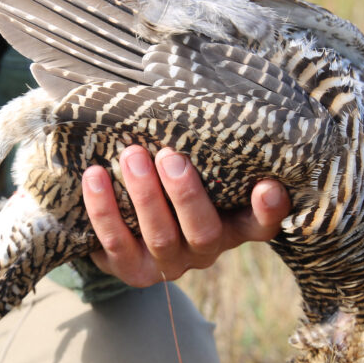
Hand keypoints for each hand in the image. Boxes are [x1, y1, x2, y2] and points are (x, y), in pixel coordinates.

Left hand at [82, 145, 290, 286]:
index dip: (268, 211)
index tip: (268, 186)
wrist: (124, 230)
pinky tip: (95, 176)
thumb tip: (195, 92)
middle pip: (204, 232)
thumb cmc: (169, 183)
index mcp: (230, 226)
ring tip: (131, 156)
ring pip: (160, 237)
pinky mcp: (129, 270)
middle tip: (169, 155)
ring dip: (144, 195)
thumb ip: (202, 150)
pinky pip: (115, 242)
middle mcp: (204, 251)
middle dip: (186, 194)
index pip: (259, 225)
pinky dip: (103, 209)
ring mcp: (167, 265)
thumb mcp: (195, 170)